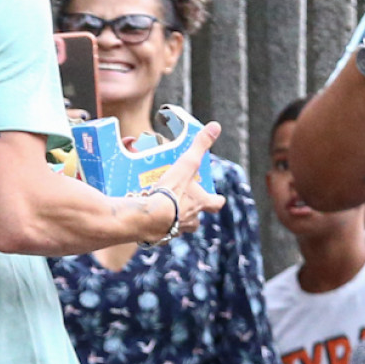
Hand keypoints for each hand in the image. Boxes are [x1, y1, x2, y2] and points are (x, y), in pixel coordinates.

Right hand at [153, 122, 227, 236]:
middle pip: (197, 218)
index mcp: (201, 204)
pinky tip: (147, 217)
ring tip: (161, 207)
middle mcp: (191, 221)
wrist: (149, 218)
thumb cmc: (171, 191)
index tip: (217, 197)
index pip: (216, 204)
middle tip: (182, 199)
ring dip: (173, 217)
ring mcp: (175, 231)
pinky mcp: (158, 237)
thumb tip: (216, 126)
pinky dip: (155, 225)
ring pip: (178, 225)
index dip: (216, 199)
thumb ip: (200, 146)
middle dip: (191, 209)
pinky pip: (159, 231)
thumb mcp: (187, 164)